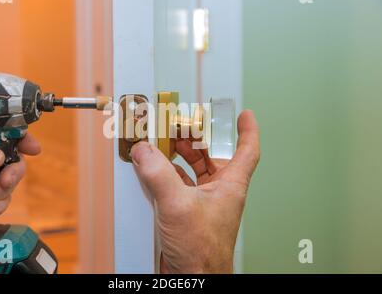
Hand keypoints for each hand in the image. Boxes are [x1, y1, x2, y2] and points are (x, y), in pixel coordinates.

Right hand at [131, 110, 259, 273]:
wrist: (194, 279)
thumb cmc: (202, 251)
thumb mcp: (178, 204)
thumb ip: (159, 174)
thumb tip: (144, 151)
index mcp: (230, 185)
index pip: (248, 150)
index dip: (247, 130)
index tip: (244, 115)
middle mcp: (219, 191)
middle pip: (213, 155)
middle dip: (198, 139)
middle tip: (182, 125)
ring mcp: (203, 201)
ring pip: (194, 169)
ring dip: (180, 155)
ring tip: (165, 143)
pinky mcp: (187, 211)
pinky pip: (179, 185)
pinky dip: (167, 174)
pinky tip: (154, 169)